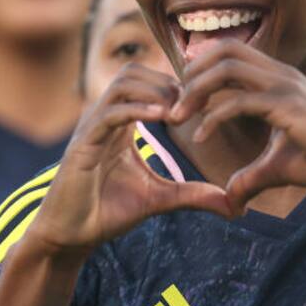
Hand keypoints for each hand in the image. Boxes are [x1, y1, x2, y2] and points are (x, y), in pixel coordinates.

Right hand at [22, 63, 234, 258]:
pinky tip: (162, 119)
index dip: (177, 87)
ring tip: (179, 113)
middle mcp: (104, 117)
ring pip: (123, 83)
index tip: (203, 105)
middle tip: (193, 107)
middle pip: (134, 71)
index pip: (147, 82)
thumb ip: (193, 194)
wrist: (70, 235)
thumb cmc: (107, 211)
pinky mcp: (83, 144)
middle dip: (167, 82)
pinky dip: (137, 110)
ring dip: (155, 91)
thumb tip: (234, 205)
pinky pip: (110, 113)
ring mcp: (92, 127)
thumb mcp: (160, 198)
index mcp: (121, 122)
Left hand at [170, 40, 305, 210]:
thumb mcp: (278, 167)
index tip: (183, 101)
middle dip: (190, 73)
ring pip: (226, 68)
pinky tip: (201, 135)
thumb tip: (231, 199)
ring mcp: (285, 86)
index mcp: (278, 78)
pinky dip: (213, 116)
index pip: (230, 53)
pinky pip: (239, 100)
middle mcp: (280, 74)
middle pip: (223, 49)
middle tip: (174, 105)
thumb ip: (251, 177)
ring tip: (178, 117)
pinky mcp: (289, 107)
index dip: (200, 71)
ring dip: (195, 91)